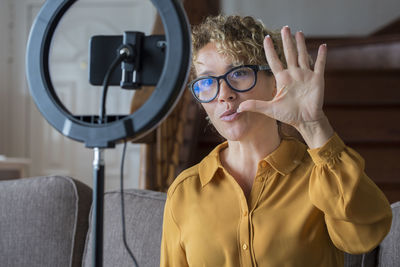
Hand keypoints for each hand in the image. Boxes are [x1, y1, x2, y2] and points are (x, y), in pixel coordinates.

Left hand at [237, 26, 333, 147]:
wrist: (305, 121)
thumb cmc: (289, 115)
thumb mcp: (270, 109)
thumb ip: (256, 105)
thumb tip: (239, 107)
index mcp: (282, 79)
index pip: (274, 61)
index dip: (270, 50)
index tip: (266, 38)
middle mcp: (293, 74)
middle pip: (289, 54)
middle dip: (286, 41)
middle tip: (284, 28)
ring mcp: (305, 76)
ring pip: (303, 56)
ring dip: (301, 44)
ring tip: (298, 33)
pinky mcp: (317, 79)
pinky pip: (320, 65)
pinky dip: (322, 56)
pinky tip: (323, 46)